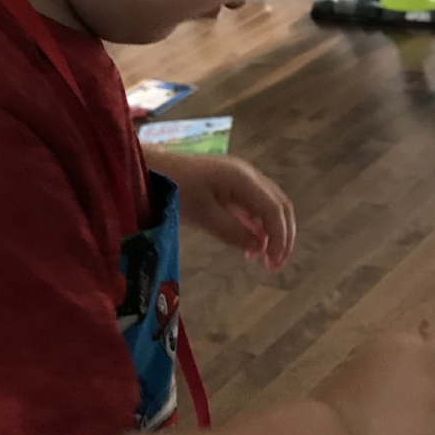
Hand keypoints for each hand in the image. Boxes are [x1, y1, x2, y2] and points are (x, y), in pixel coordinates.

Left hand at [146, 148, 295, 269]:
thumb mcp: (203, 215)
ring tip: (261, 259)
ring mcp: (241, 179)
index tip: (274, 264)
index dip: (280, 238)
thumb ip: (233, 231)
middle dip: (283, 236)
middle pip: (280, 206)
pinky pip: (255, 207)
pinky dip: (258, 227)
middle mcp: (248, 175)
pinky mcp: (232, 186)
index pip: (274, 209)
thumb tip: (259, 247)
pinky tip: (250, 246)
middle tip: (275, 265)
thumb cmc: (174, 190)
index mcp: (243, 179)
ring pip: (270, 207)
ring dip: (272, 233)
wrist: (151, 170)